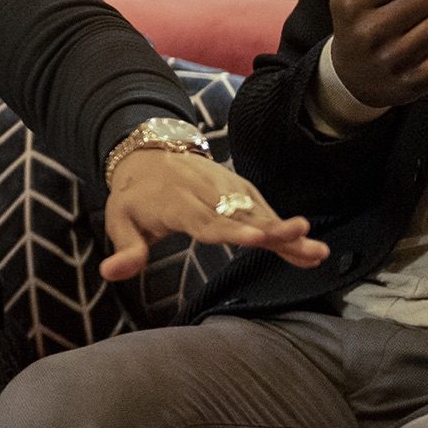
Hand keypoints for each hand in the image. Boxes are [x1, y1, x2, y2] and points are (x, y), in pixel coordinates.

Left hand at [100, 148, 329, 282]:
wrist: (149, 154)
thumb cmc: (135, 196)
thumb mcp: (119, 219)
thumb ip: (125, 248)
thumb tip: (109, 273)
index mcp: (177, 202)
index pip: (207, 220)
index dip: (232, 230)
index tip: (257, 238)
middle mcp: (208, 193)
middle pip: (243, 215)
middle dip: (275, 230)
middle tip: (305, 239)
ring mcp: (228, 189)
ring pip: (261, 212)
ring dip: (289, 233)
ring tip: (318, 252)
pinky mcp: (241, 190)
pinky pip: (265, 210)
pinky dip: (286, 229)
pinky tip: (309, 250)